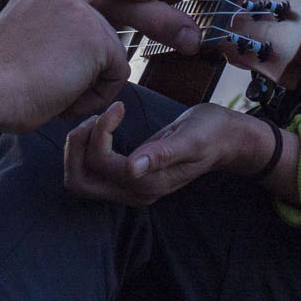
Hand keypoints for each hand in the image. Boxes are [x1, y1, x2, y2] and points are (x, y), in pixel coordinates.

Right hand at [0, 0, 158, 133]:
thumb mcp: (19, 41)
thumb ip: (48, 33)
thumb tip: (73, 56)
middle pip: (105, 28)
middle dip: (99, 63)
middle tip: (66, 84)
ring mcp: (79, 12)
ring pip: (112, 54)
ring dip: (91, 84)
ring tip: (56, 93)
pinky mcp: (95, 37)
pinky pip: (118, 74)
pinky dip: (98, 95)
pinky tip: (68, 98)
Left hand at [63, 101, 280, 204]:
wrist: (225, 139)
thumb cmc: (210, 133)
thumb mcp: (190, 139)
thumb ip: (162, 154)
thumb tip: (133, 169)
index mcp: (148, 184)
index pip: (99, 162)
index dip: (99, 132)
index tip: (118, 107)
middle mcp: (134, 192)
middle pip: (78, 181)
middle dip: (76, 148)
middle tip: (94, 118)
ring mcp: (129, 188)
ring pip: (80, 178)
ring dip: (78, 148)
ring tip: (97, 120)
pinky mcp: (126, 178)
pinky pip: (90, 171)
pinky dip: (85, 148)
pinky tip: (102, 126)